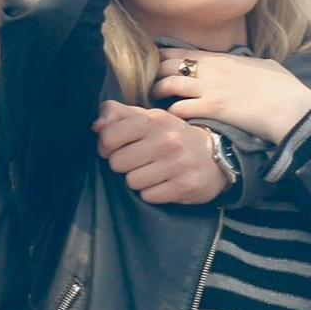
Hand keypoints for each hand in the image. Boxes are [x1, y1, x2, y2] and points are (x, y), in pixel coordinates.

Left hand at [93, 100, 231, 203]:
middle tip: (138, 162)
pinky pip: (149, 196)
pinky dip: (152, 193)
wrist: (215, 156)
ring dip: (138, 181)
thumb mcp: (148, 118)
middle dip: (124, 165)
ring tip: (152, 173)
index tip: (116, 149)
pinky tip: (163, 184)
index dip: (106, 147)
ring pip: (132, 182)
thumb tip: (95, 126)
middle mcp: (168, 140)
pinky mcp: (185, 186)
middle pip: (117, 163)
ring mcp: (179, 164)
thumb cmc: (171, 136)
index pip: (108, 137)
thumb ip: (116, 114)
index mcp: (154, 120)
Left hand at [149, 52, 310, 142]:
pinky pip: (179, 108)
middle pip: (169, 65)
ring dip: (158, 93)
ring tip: (155, 101)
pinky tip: (173, 120)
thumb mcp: (267, 66)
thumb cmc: (285, 89)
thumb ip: (251, 64)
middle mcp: (212, 70)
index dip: (164, 57)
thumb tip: (251, 63)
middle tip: (152, 85)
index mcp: (224, 59)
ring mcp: (210, 88)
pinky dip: (172, 114)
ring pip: (168, 84)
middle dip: (156, 74)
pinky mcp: (212, 109)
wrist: (291, 108)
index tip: (157, 65)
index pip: (182, 52)